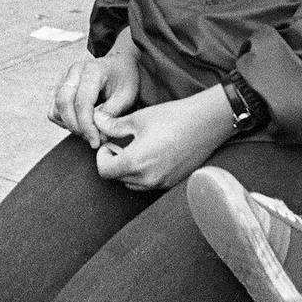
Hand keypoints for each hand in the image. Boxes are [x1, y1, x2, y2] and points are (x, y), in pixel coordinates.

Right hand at [48, 34, 140, 147]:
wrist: (119, 67)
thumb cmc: (125, 80)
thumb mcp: (126, 96)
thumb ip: (111, 113)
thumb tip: (96, 132)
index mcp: (92, 70)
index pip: (82, 102)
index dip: (87, 126)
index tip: (96, 141)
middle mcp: (74, 72)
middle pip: (63, 103)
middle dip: (76, 127)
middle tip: (92, 139)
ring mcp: (64, 79)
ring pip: (56, 109)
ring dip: (70, 126)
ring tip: (90, 132)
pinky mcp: (59, 88)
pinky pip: (53, 111)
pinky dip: (64, 122)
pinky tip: (81, 125)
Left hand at [91, 86, 233, 191]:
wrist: (206, 122)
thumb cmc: (172, 117)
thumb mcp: (138, 119)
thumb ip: (113, 125)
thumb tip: (95, 120)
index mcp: (135, 162)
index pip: (104, 171)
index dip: (102, 156)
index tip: (110, 143)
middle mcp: (147, 178)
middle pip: (118, 177)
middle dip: (115, 161)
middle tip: (122, 142)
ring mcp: (161, 183)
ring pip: (133, 182)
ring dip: (129, 168)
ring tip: (138, 148)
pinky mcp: (172, 183)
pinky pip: (149, 183)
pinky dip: (144, 172)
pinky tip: (153, 153)